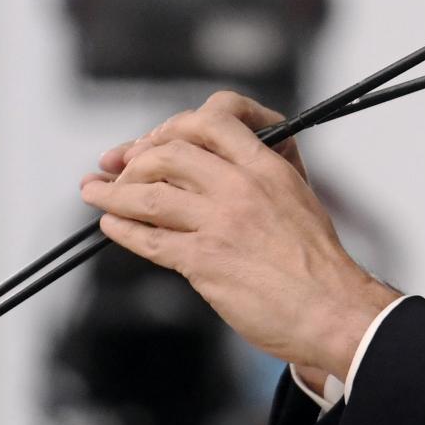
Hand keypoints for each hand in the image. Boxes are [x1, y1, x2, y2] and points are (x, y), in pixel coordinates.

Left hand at [82, 92, 392, 375]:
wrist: (331, 309)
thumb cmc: (317, 260)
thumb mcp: (299, 195)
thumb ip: (264, 167)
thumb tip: (226, 150)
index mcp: (268, 166)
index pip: (215, 116)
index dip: (177, 122)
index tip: (160, 137)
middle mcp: (242, 187)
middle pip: (169, 150)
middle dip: (135, 157)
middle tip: (118, 167)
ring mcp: (220, 223)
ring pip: (148, 192)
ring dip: (111, 192)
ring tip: (93, 192)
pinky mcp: (204, 261)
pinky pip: (148, 238)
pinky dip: (120, 228)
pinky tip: (110, 225)